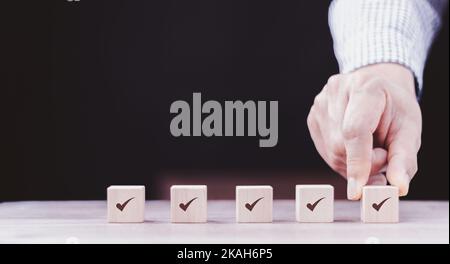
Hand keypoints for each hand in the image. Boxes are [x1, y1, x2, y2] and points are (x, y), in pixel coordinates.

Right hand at [307, 63, 421, 199]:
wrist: (379, 89)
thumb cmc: (395, 110)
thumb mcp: (409, 130)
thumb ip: (404, 159)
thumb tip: (398, 187)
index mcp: (365, 87)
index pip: (355, 131)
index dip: (357, 163)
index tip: (358, 191)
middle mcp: (337, 91)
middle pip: (341, 145)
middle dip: (362, 164)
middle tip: (382, 156)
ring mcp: (320, 103)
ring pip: (331, 151)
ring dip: (352, 163)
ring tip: (370, 149)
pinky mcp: (312, 116)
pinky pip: (325, 150)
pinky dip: (342, 158)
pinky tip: (354, 148)